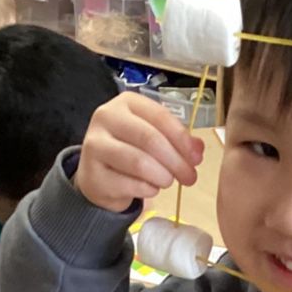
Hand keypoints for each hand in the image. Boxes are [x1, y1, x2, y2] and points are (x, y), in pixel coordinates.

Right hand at [74, 92, 203, 211]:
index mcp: (127, 102)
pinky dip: (148, 189)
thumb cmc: (130, 151)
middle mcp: (106, 117)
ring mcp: (95, 145)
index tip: (196, 158)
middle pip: (150, 139)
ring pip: (139, 162)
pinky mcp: (94, 174)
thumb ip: (177, 139)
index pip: (160, 116)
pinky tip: (150, 189)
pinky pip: (130, 184)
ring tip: (168, 182)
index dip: (182, 139)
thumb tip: (198, 149)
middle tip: (190, 177)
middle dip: (176, 161)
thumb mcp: (154, 137)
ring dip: (162, 176)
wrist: (98, 175)